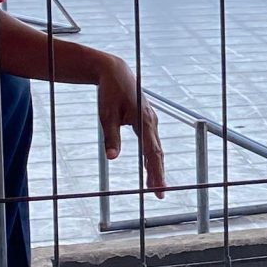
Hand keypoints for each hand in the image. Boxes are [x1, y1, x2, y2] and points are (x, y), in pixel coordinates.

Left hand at [95, 52, 167, 195]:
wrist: (114, 71)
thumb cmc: (109, 92)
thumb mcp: (106, 115)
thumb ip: (111, 137)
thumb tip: (112, 158)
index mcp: (143, 121)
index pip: (152, 152)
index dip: (155, 172)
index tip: (158, 189)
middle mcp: (151, 122)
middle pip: (157, 153)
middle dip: (159, 174)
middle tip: (160, 195)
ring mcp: (151, 120)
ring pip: (156, 148)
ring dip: (156, 167)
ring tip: (155, 186)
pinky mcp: (147, 120)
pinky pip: (152, 142)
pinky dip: (152, 156)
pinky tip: (150, 168)